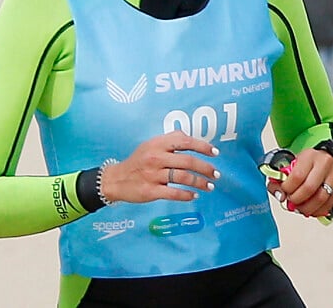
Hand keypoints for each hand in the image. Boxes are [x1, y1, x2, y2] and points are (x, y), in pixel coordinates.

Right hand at [101, 131, 219, 203]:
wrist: (116, 179)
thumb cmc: (138, 161)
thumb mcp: (150, 145)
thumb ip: (169, 140)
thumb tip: (191, 137)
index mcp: (157, 144)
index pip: (184, 141)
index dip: (202, 146)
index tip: (215, 152)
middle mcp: (156, 158)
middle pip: (187, 161)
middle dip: (205, 168)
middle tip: (216, 174)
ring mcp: (153, 175)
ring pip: (183, 178)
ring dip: (200, 182)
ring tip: (209, 186)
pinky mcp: (150, 191)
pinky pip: (173, 193)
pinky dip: (186, 195)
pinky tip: (194, 195)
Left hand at [266, 149, 332, 218]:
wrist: (324, 157)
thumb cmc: (304, 164)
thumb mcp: (290, 164)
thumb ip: (279, 179)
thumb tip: (280, 196)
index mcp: (309, 155)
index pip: (297, 176)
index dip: (288, 188)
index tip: (284, 191)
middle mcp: (325, 162)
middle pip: (310, 189)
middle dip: (297, 200)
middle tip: (291, 202)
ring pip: (322, 198)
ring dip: (308, 208)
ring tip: (300, 208)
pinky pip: (331, 203)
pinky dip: (319, 210)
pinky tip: (311, 209)